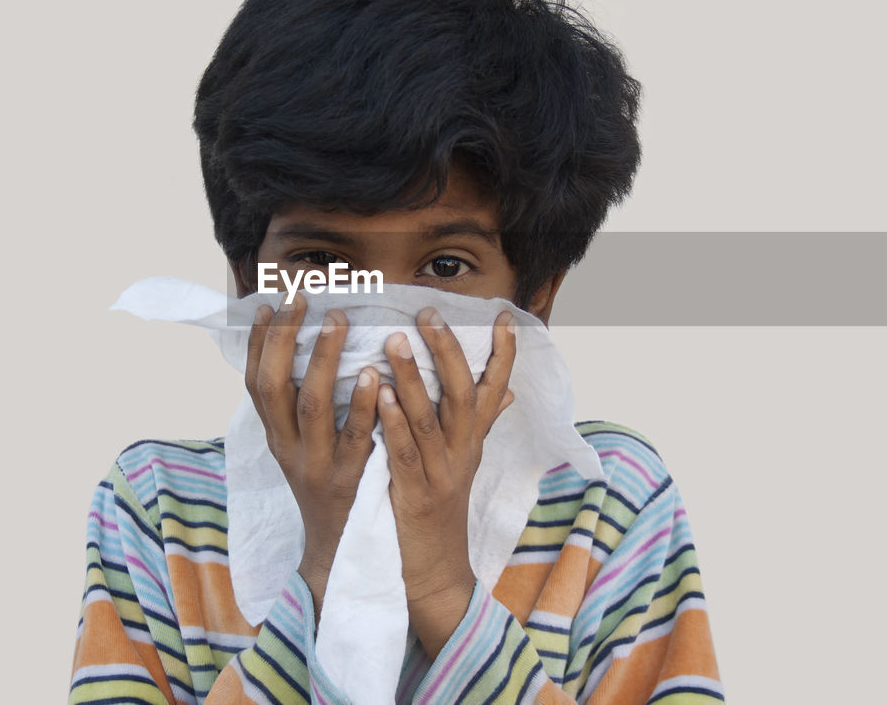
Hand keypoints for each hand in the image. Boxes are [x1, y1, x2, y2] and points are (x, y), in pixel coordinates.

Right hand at [244, 292, 379, 618]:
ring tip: (338, 322)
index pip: (255, 382)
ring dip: (324, 361)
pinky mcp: (351, 481)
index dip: (257, 342)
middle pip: (274, 387)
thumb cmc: (329, 485)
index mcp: (275, 436)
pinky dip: (363, 404)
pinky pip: (355, 437)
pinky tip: (376, 375)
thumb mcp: (303, 447)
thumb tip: (309, 350)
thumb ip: (303, 404)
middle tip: (302, 299)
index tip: (268, 302)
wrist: (341, 552)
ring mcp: (318, 465)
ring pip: (313, 406)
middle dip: (283, 339)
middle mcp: (289, 448)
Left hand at [377, 305, 516, 658]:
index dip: (504, 354)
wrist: (432, 573)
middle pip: (464, 393)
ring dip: (414, 377)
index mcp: (472, 442)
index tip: (505, 315)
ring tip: (395, 338)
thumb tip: (506, 392)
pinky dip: (395, 422)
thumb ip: (479, 424)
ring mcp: (442, 474)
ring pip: (432, 418)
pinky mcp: (416, 496)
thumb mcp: (462, 463)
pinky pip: (406, 453)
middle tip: (427, 312)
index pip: (495, 390)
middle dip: (448, 351)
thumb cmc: (438, 511)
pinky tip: (380, 395)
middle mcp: (462, 453)